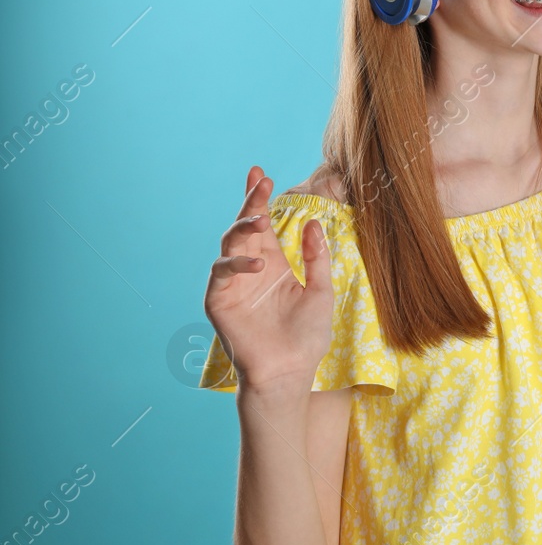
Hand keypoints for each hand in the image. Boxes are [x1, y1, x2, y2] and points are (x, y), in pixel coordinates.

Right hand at [202, 166, 334, 389]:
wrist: (291, 371)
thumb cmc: (307, 336)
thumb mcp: (320, 290)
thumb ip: (315, 257)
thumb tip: (312, 222)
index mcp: (272, 264)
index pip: (262, 225)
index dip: (258, 199)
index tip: (261, 173)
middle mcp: (249, 270)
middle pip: (244, 228)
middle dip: (250, 204)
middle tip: (260, 183)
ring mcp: (231, 285)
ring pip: (229, 246)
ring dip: (242, 229)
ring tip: (260, 220)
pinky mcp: (218, 302)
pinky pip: (221, 275)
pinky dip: (236, 266)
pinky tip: (257, 264)